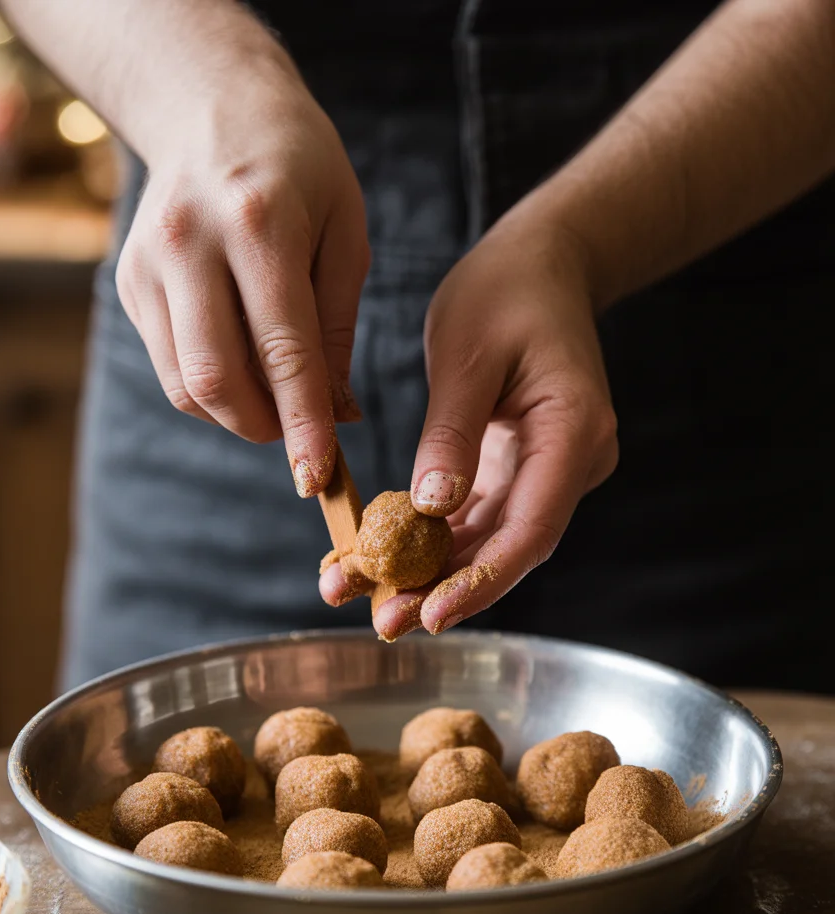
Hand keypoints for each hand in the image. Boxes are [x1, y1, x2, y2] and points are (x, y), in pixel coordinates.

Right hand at [115, 42, 369, 496]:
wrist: (214, 106)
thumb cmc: (301, 170)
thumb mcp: (345, 234)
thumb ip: (337, 327)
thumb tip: (336, 416)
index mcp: (260, 224)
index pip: (283, 349)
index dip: (302, 422)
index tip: (318, 475)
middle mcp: (191, 242)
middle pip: (217, 378)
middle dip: (265, 429)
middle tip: (301, 440)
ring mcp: (149, 263)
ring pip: (185, 384)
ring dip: (237, 416)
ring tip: (277, 399)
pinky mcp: (129, 281)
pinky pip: (169, 367)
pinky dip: (210, 390)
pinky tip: (243, 366)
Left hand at [320, 197, 617, 634]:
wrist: (543, 265)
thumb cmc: (508, 291)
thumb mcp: (467, 353)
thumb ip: (451, 434)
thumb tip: (427, 509)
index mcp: (574, 431)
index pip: (532, 528)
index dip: (481, 579)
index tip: (432, 614)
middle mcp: (572, 463)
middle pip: (508, 547)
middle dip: (444, 589)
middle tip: (384, 622)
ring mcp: (550, 471)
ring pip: (489, 540)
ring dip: (430, 573)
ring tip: (364, 594)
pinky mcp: (523, 470)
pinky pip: (479, 518)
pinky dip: (433, 540)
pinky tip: (384, 559)